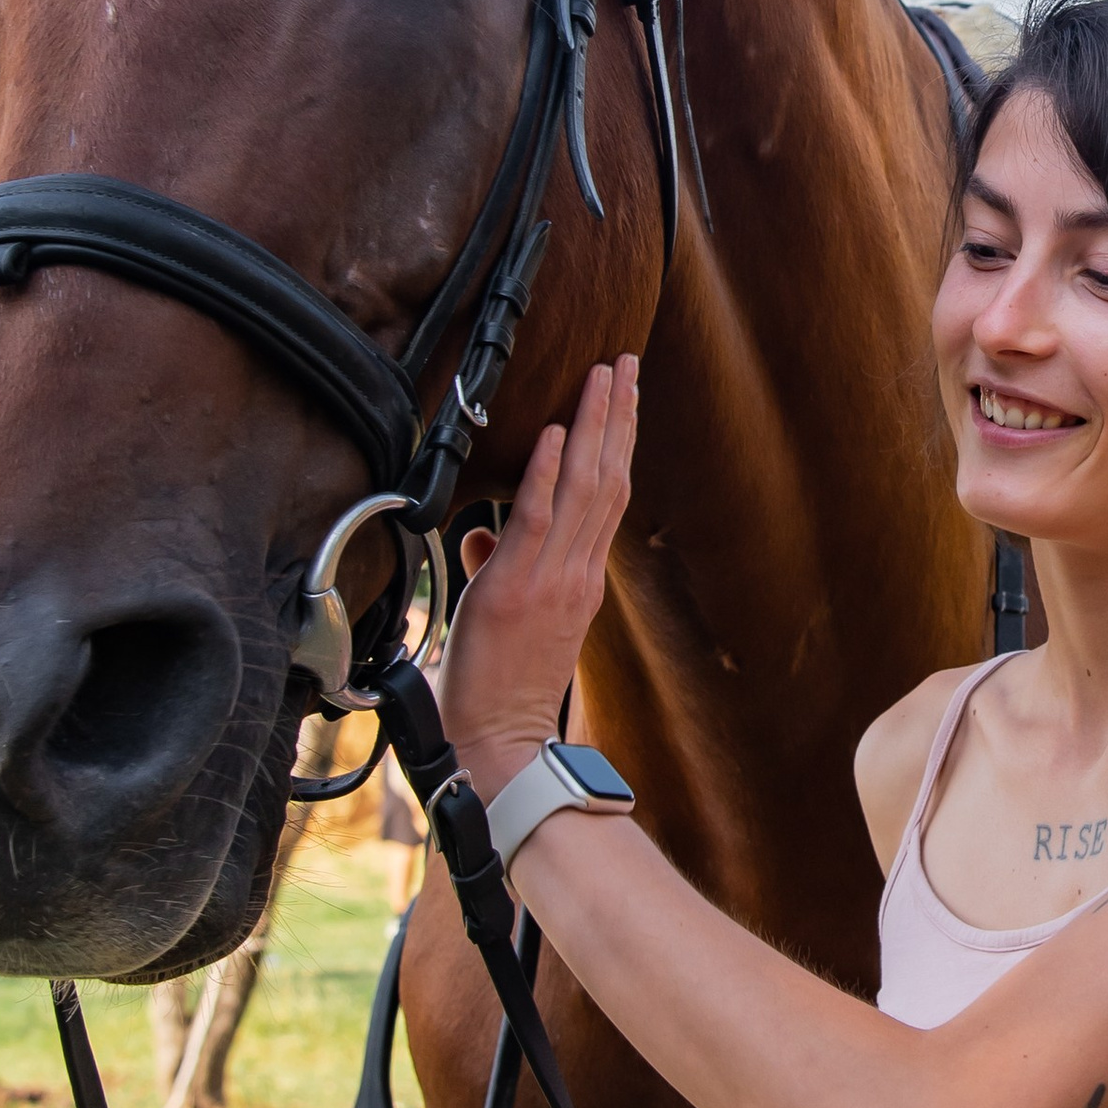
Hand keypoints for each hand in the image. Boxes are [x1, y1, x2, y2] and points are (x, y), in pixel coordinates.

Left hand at [442, 357, 639, 773]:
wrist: (497, 745)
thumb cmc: (498, 691)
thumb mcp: (505, 618)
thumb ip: (497, 564)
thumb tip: (480, 530)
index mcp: (581, 581)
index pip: (606, 496)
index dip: (616, 441)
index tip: (624, 395)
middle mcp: (576, 574)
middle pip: (606, 479)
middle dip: (617, 416)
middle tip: (627, 362)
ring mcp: (550, 581)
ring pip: (582, 489)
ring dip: (593, 426)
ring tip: (604, 375)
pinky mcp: (514, 590)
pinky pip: (534, 520)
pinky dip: (544, 473)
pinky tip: (553, 432)